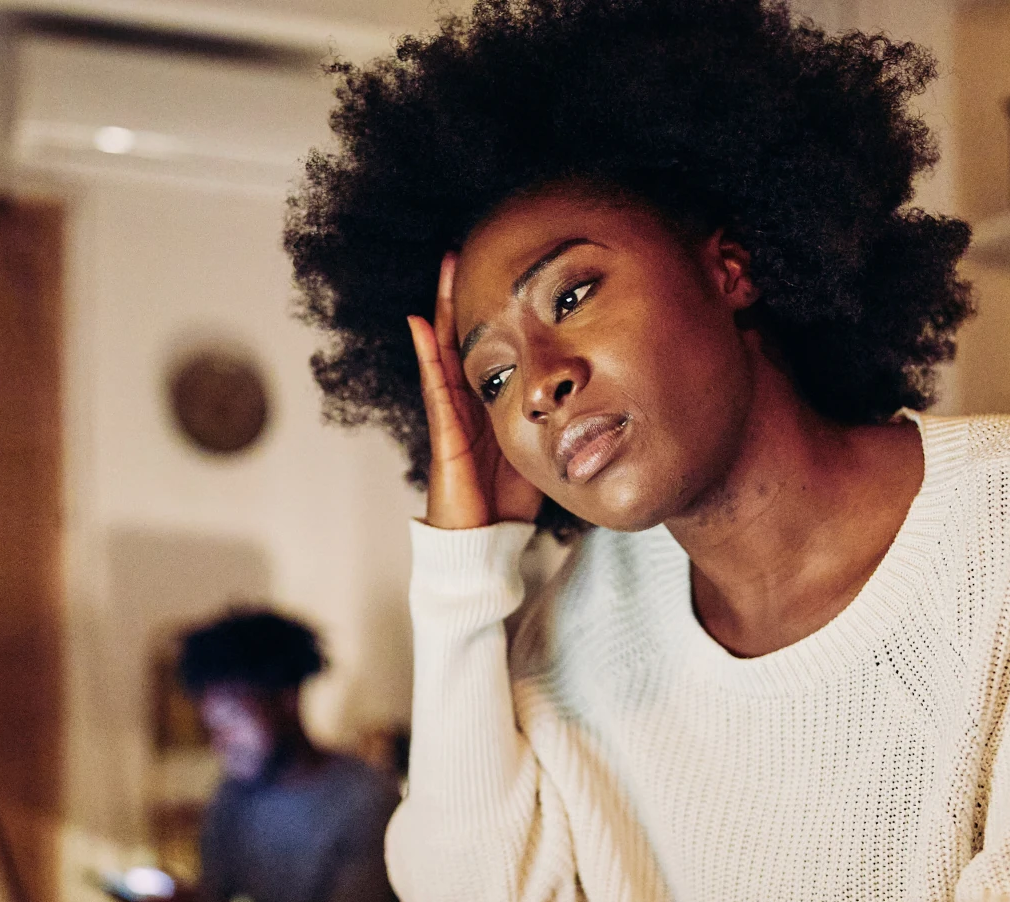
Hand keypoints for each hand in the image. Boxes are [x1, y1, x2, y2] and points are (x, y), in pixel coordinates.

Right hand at [408, 254, 543, 529]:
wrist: (484, 542)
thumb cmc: (510, 500)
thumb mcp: (540, 445)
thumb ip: (552, 417)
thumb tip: (588, 390)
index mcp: (488, 404)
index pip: (486, 347)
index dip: (489, 312)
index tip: (499, 271)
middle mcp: (465, 403)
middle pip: (460, 338)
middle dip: (460, 296)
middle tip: (461, 251)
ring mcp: (451, 415)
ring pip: (444, 351)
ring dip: (443, 309)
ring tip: (445, 269)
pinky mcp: (444, 434)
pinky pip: (435, 387)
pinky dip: (427, 354)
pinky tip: (421, 324)